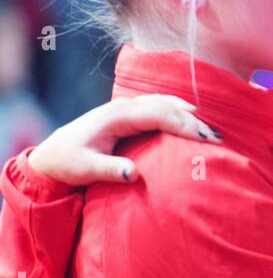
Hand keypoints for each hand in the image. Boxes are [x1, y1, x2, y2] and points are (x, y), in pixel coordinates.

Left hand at [27, 95, 218, 185]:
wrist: (51, 155)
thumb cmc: (67, 163)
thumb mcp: (84, 169)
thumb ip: (109, 170)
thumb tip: (133, 174)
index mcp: (117, 117)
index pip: (159, 114)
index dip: (184, 124)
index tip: (205, 138)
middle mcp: (124, 107)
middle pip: (167, 106)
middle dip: (194, 120)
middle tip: (216, 137)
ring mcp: (126, 107)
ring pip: (165, 103)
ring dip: (189, 113)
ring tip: (209, 129)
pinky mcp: (129, 113)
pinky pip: (160, 105)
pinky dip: (179, 110)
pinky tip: (191, 116)